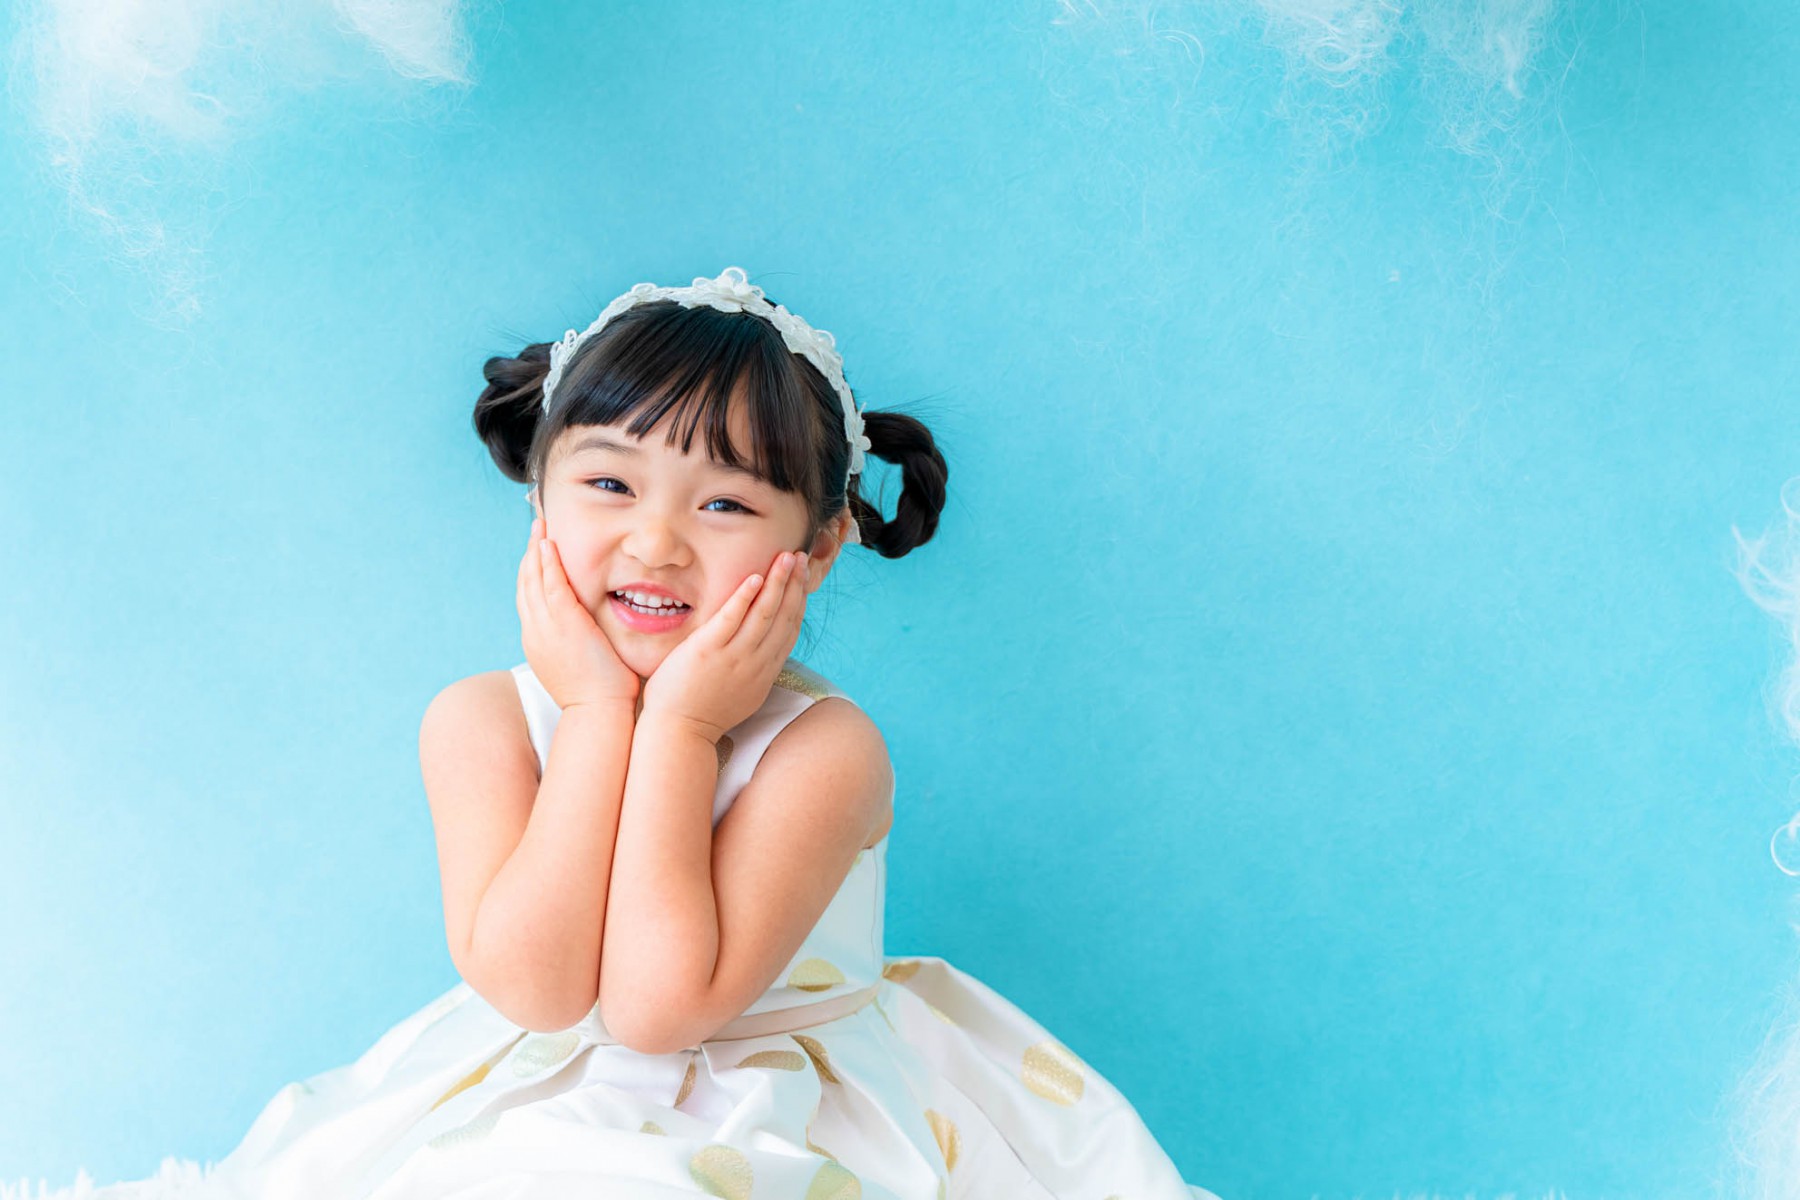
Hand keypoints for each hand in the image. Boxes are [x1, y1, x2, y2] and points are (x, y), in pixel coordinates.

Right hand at [518, 516, 640, 710]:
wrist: (599, 712)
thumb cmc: (599, 696)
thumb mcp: (581, 666)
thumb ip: (580, 646)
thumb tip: (593, 637)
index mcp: (538, 642)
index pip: (530, 600)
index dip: (532, 574)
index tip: (537, 554)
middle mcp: (535, 632)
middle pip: (525, 585)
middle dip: (529, 556)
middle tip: (535, 530)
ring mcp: (545, 628)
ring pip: (534, 581)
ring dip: (536, 551)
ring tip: (540, 528)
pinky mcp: (563, 623)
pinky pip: (550, 585)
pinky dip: (548, 563)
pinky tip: (549, 544)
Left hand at [639, 549, 809, 742]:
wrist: (681, 733)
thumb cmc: (704, 714)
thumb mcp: (743, 694)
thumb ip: (755, 670)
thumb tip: (761, 652)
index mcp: (766, 671)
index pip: (790, 630)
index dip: (799, 601)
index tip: (802, 578)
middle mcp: (757, 663)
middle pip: (784, 617)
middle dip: (794, 584)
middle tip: (799, 557)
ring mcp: (734, 657)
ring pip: (765, 613)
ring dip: (778, 582)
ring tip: (786, 557)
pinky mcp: (708, 651)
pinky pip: (732, 619)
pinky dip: (745, 597)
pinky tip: (755, 577)